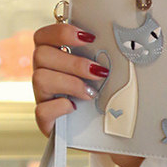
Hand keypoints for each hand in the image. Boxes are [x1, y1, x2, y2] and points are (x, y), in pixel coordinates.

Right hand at [32, 23, 143, 166]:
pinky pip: (41, 111)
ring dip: (70, 83)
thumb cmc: (112, 100)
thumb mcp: (111, 77)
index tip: (89, 38)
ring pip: (40, 79)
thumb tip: (126, 41)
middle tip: (99, 72)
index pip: (44, 36)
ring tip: (92, 93)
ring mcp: (44, 99)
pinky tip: (75, 108)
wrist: (116, 134)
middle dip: (74, 62)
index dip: (61, 32)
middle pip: (41, 55)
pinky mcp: (48, 122)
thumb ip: (106, 57)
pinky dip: (59, 107)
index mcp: (57, 59)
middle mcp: (46, 75)